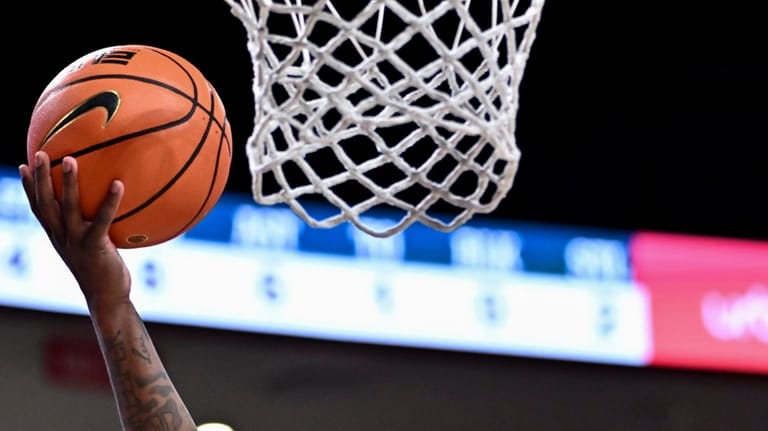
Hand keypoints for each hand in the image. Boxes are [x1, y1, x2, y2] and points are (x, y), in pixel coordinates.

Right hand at [19, 151, 130, 309]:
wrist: (106, 297)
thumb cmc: (103, 270)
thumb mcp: (92, 247)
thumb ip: (92, 228)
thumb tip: (103, 210)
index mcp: (57, 237)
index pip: (38, 208)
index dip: (29, 187)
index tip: (24, 165)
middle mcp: (61, 237)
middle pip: (45, 203)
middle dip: (39, 177)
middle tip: (39, 153)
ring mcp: (75, 242)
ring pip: (67, 208)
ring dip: (67, 182)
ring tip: (70, 158)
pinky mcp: (94, 246)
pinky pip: (102, 219)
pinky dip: (110, 201)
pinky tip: (119, 184)